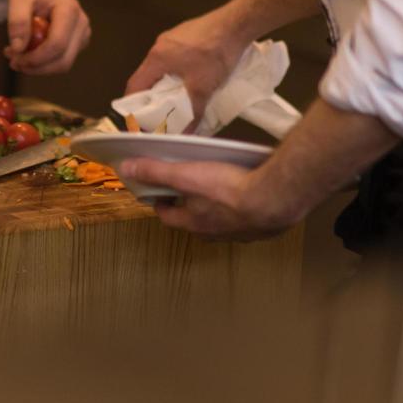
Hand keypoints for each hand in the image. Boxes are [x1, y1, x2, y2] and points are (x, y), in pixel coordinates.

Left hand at [4, 0, 90, 74]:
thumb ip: (18, 21)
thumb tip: (18, 49)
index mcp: (70, 11)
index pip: (57, 45)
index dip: (36, 58)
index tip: (14, 58)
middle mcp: (81, 26)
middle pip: (63, 61)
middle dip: (36, 67)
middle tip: (12, 62)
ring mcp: (81, 36)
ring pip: (62, 65)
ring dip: (37, 67)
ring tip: (14, 56)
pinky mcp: (76, 44)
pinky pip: (60, 61)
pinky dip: (41, 63)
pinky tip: (25, 52)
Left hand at [117, 160, 299, 240]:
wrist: (276, 199)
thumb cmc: (228, 189)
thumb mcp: (186, 175)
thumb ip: (156, 171)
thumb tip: (126, 169)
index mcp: (194, 223)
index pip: (169, 217)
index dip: (161, 204)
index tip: (159, 194)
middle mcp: (216, 234)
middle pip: (195, 222)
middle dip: (189, 207)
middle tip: (189, 189)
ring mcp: (242, 233)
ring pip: (223, 223)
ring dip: (218, 210)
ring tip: (219, 190)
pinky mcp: (264, 229)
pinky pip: (249, 220)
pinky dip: (245, 210)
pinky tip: (251, 194)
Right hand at [125, 8, 250, 130]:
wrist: (237, 24)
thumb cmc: (214, 55)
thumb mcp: (203, 88)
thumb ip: (192, 112)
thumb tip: (185, 134)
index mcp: (156, 58)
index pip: (135, 84)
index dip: (134, 104)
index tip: (138, 118)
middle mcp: (159, 45)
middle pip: (147, 75)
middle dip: (152, 95)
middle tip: (159, 112)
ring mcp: (172, 37)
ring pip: (161, 65)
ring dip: (165, 82)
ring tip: (177, 97)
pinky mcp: (185, 34)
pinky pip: (173, 56)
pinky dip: (176, 71)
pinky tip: (192, 77)